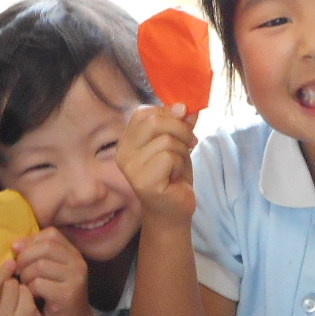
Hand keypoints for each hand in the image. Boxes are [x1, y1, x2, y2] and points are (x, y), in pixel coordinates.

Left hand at [14, 230, 101, 315]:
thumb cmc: (55, 298)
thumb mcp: (49, 272)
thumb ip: (37, 256)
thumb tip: (15, 245)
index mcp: (73, 254)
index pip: (50, 234)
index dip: (30, 241)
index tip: (17, 252)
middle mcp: (77, 263)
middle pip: (44, 247)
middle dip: (24, 258)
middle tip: (18, 271)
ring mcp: (74, 278)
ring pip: (39, 265)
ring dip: (26, 275)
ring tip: (25, 285)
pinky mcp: (67, 294)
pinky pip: (39, 284)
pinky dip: (29, 289)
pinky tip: (31, 296)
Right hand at [117, 105, 197, 227]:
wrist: (174, 210)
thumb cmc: (173, 176)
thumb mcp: (178, 142)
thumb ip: (179, 123)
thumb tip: (185, 105)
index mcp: (127, 140)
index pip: (144, 113)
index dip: (168, 114)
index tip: (184, 127)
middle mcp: (123, 152)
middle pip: (154, 122)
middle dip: (181, 130)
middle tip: (191, 144)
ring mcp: (131, 168)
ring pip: (166, 140)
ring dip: (183, 152)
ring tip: (178, 166)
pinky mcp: (143, 181)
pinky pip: (169, 157)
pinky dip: (180, 165)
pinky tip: (175, 178)